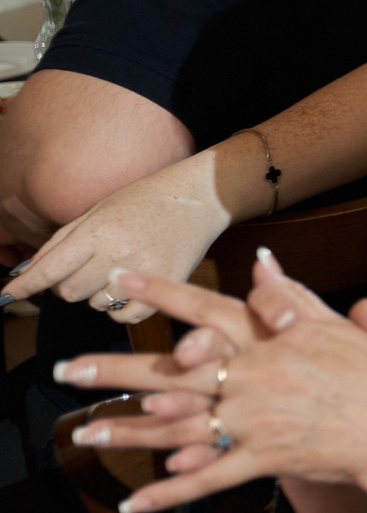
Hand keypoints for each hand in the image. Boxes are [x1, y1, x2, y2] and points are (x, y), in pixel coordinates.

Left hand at [5, 149, 230, 322]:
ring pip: (95, 304)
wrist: (201, 196)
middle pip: (69, 291)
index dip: (25, 285)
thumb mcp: (98, 210)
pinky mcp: (168, 285)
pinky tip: (126, 289)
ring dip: (94, 294)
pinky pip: (125, 315)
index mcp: (99, 231)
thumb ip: (62, 241)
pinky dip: (119, 308)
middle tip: (83, 268)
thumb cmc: (144, 200)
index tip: (6, 296)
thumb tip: (28, 271)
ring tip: (113, 272)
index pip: (50, 268)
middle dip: (66, 284)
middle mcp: (119, 253)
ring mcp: (145, 272)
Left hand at [58, 258, 366, 512]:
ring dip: (128, 431)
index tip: (119, 279)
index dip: (161, 292)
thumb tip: (261, 262)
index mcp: (268, 341)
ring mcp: (255, 422)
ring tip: (85, 432)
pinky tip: (135, 501)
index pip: (205, 309)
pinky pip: (208, 478)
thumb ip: (290, 296)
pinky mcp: (262, 459)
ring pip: (178, 425)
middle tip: (69, 367)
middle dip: (118, 369)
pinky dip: (171, 491)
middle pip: (174, 371)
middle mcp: (254, 378)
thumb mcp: (335, 327)